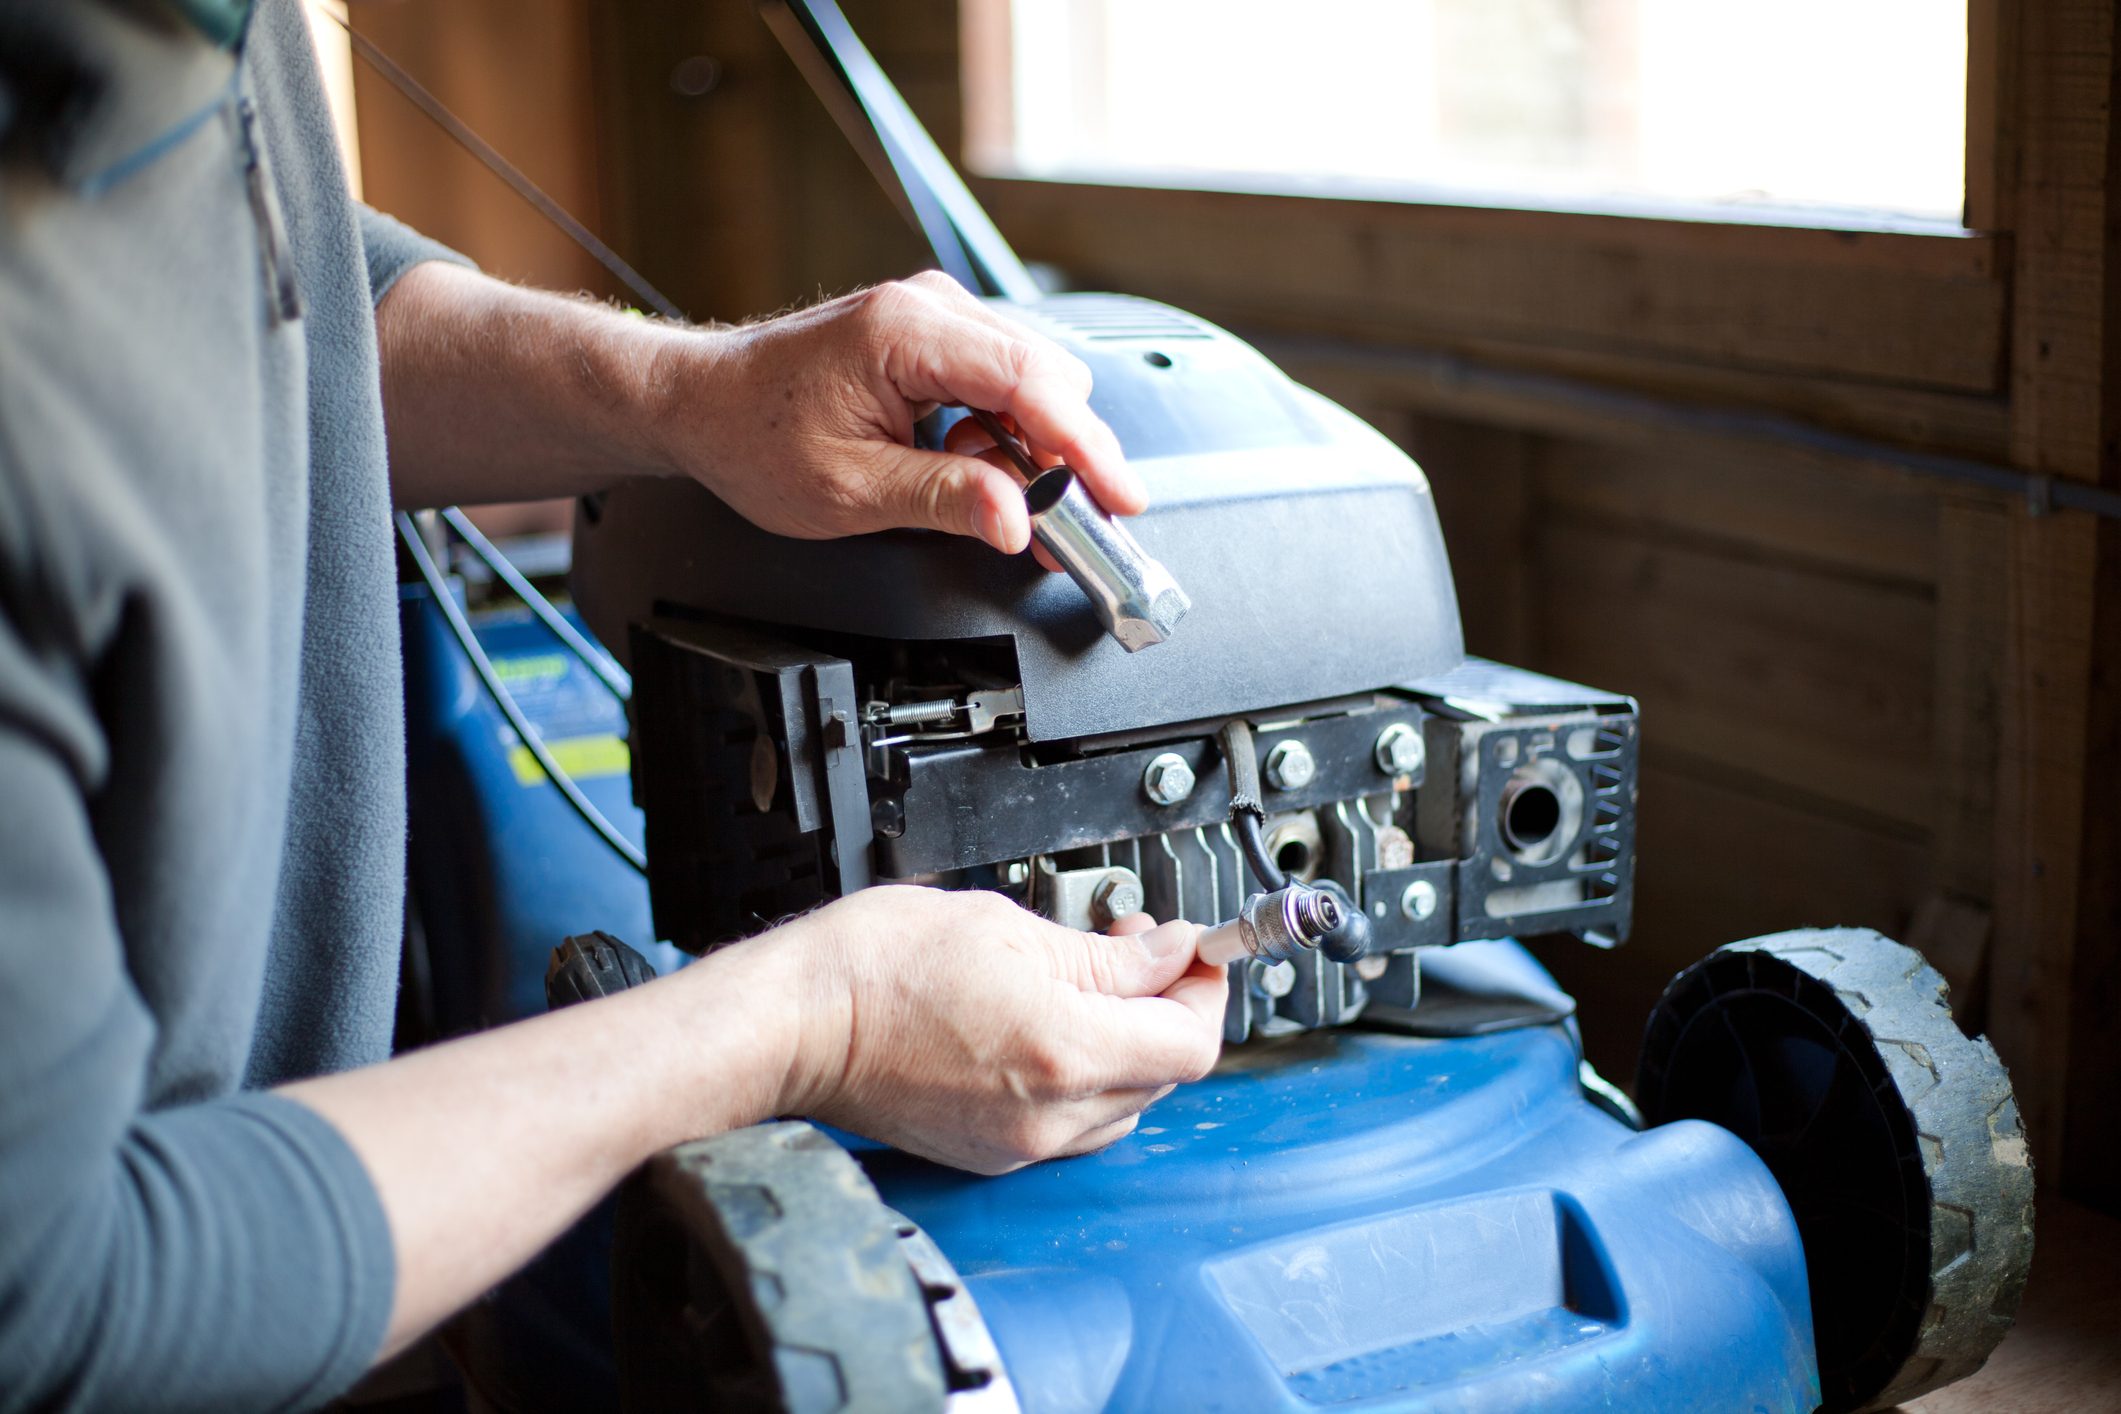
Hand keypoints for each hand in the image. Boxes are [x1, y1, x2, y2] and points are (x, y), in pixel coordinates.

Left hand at [655, 271, 1145, 554]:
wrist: (703, 403)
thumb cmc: (756, 435)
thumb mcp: (851, 491)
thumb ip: (944, 501)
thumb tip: (1016, 521)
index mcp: (907, 334)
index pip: (1032, 380)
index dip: (1086, 444)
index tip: (1119, 494)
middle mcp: (927, 308)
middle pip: (1047, 376)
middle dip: (1062, 453)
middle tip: (1050, 519)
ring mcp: (934, 315)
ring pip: (1033, 379)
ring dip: (1028, 444)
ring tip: (978, 490)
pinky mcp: (935, 334)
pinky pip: (1003, 378)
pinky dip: (1004, 429)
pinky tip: (969, 464)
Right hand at [770, 886, 1225, 1173]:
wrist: (798, 1024)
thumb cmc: (876, 968)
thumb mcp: (1007, 927)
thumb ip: (1106, 954)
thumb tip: (1169, 952)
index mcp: (1065, 1051)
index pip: (1192, 1040)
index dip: (1205, 988)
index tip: (1195, 951)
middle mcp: (1050, 1115)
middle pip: (1166, 1072)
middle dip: (1167, 1005)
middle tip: (1137, 948)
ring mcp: (1020, 1145)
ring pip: (1126, 1102)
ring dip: (1130, 1044)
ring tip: (1092, 984)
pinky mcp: (992, 1154)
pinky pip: (1075, 1123)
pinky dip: (1086, 1076)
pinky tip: (1055, 1027)